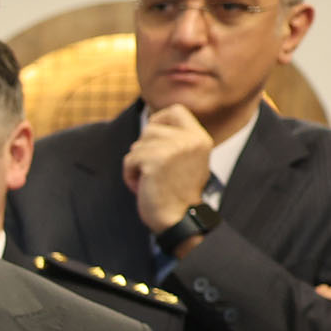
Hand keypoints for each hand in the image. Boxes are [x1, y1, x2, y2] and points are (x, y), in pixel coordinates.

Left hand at [124, 104, 215, 234]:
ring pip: (137, 145)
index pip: (176, 110)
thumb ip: (179, 141)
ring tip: (149, 179)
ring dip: (136, 163)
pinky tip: (142, 186)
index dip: (159, 119)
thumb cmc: (179, 193)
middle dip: (144, 149)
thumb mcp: (189, 160)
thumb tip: (154, 122)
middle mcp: (190, 140)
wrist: (181, 219)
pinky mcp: (155, 160)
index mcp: (200, 138)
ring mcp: (173, 148)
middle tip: (152, 170)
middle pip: (150, 128)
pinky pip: (129, 159)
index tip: (152, 137)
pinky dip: (130, 174)